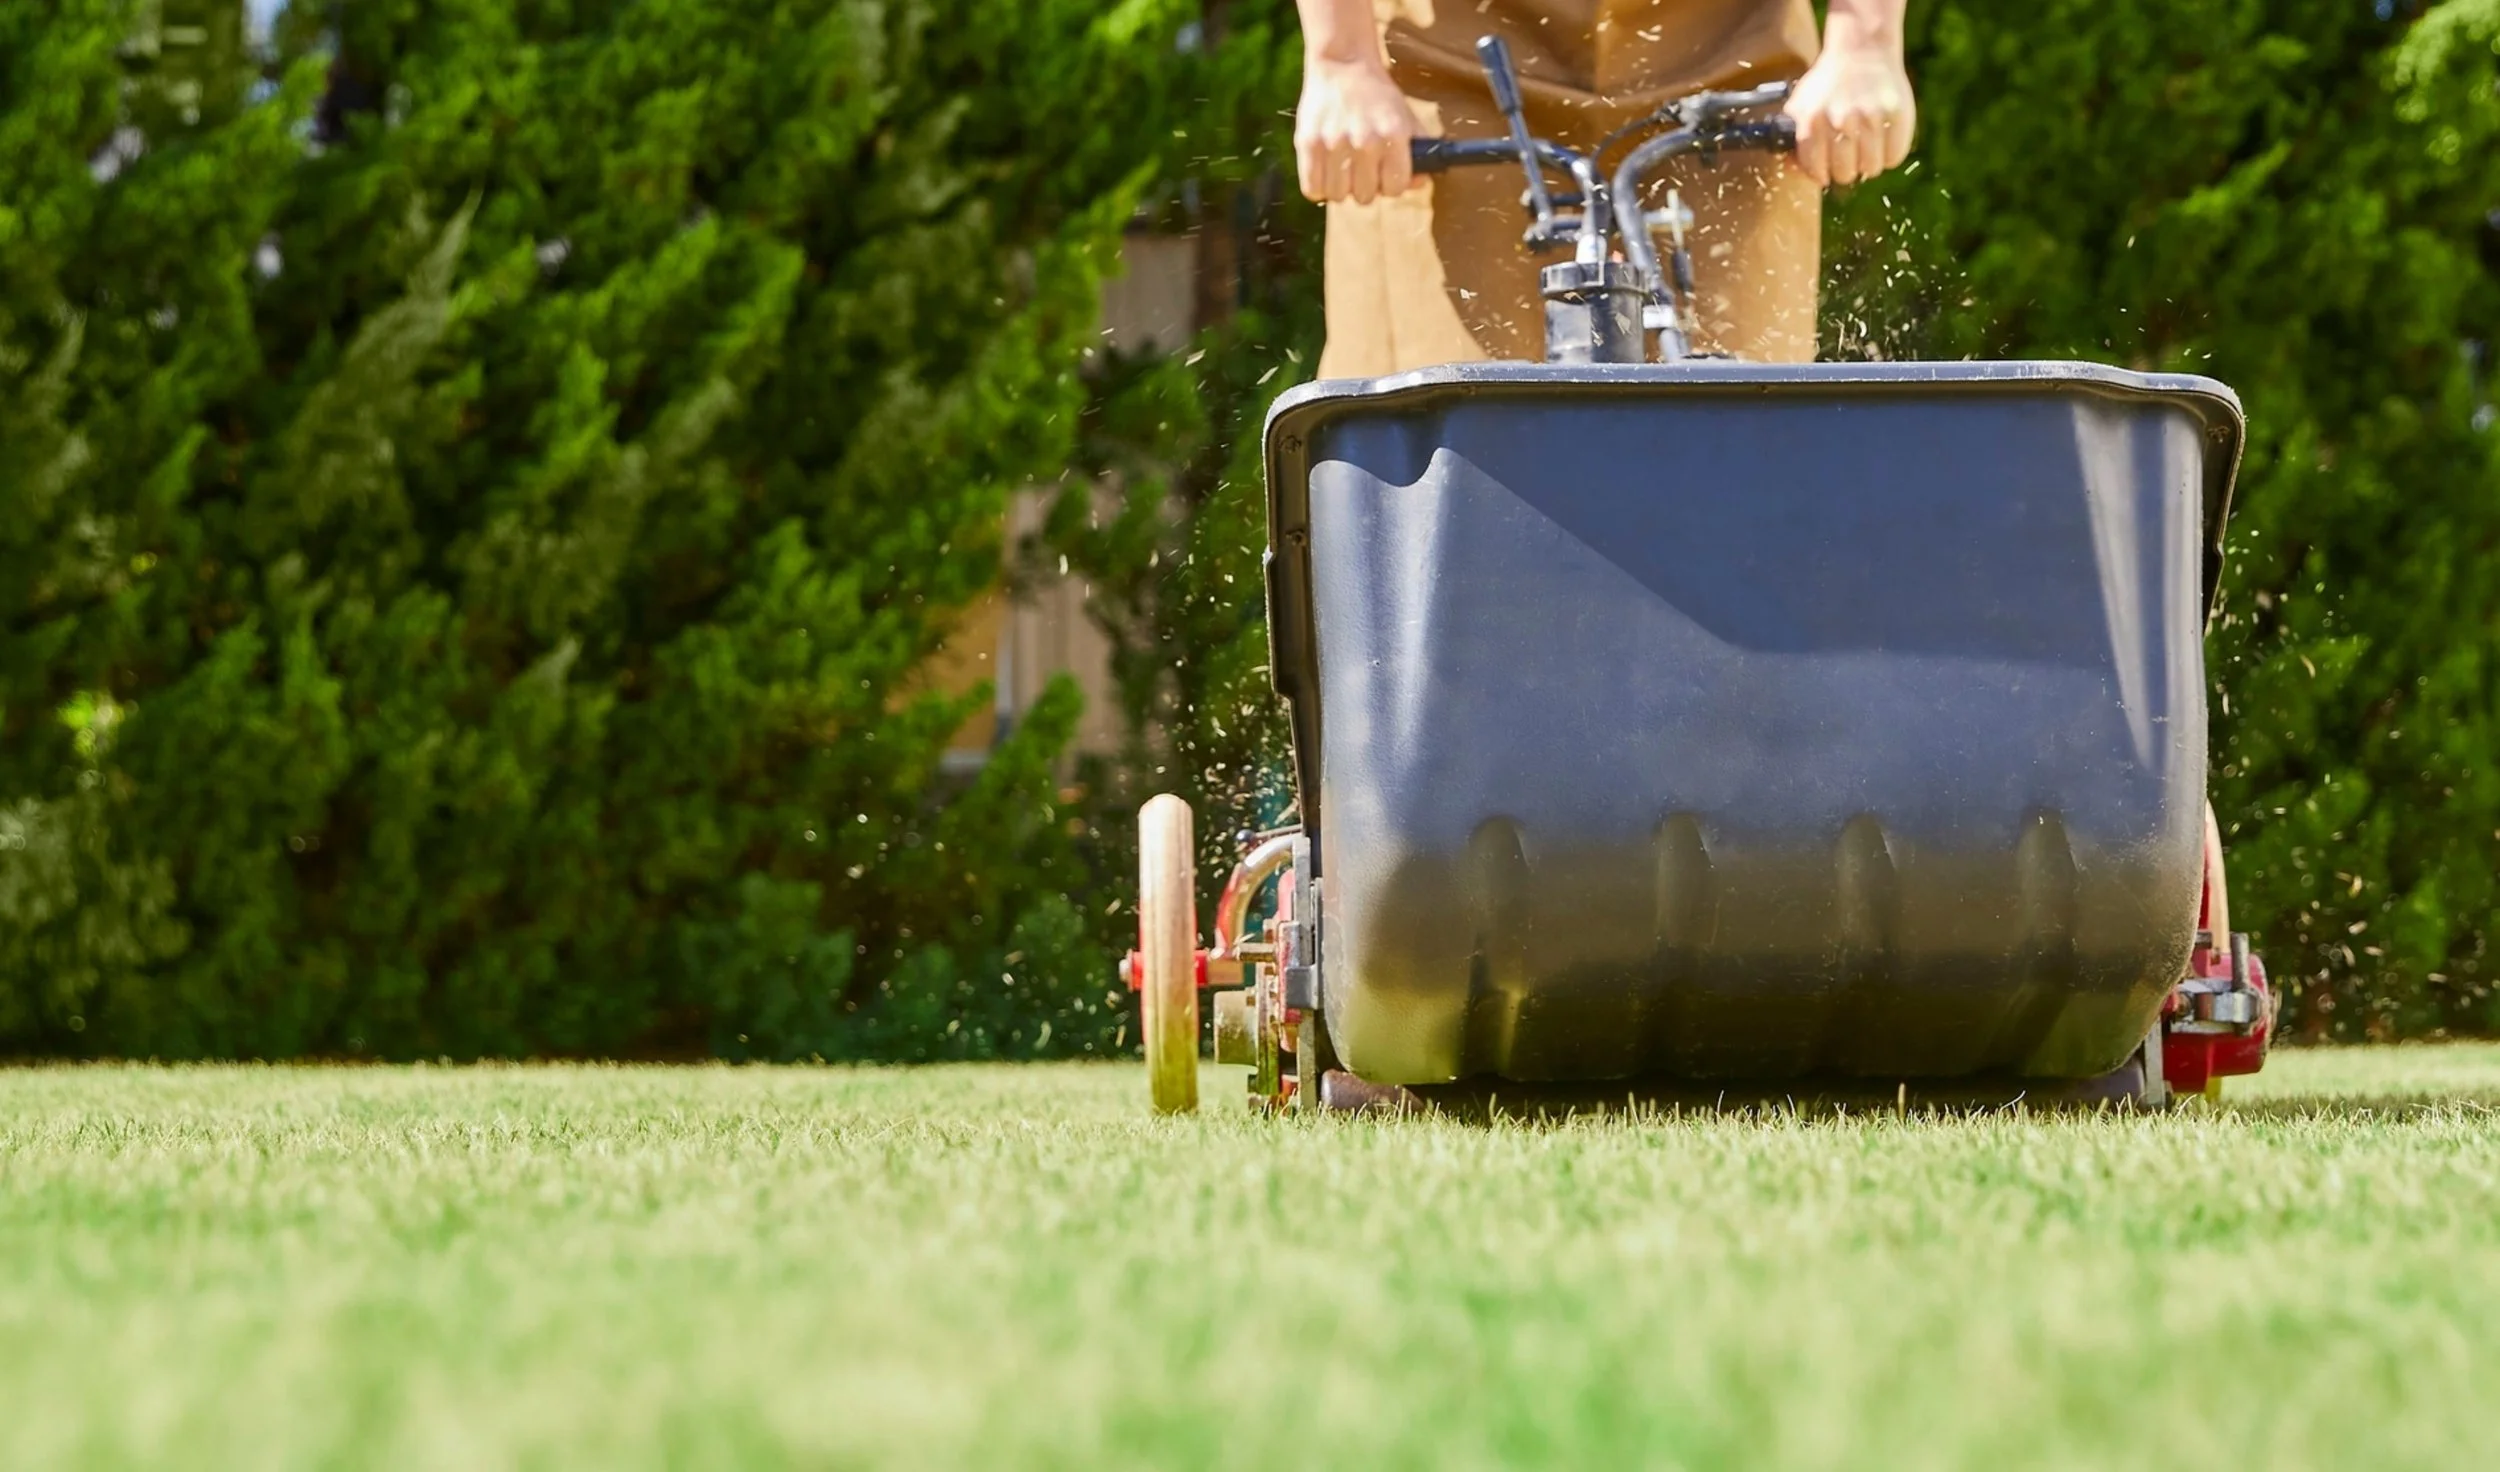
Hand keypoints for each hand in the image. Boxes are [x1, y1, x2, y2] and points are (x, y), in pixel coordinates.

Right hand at [1294, 54, 1417, 204]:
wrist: (1342, 62)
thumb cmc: (1376, 94)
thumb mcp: (1404, 115)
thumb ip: (1418, 150)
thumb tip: (1420, 183)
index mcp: (1394, 134)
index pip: (1395, 188)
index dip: (1390, 185)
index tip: (1384, 176)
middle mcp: (1366, 140)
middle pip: (1366, 196)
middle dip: (1365, 186)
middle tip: (1360, 170)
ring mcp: (1335, 142)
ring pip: (1338, 195)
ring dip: (1341, 187)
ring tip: (1341, 169)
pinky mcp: (1308, 143)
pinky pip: (1312, 189)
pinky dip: (1318, 187)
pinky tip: (1324, 173)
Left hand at [1783, 28, 1915, 187]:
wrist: (1862, 50)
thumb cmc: (1829, 83)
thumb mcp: (1800, 105)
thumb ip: (1792, 137)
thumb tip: (1791, 168)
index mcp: (1812, 122)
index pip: (1818, 171)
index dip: (1823, 174)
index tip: (1828, 170)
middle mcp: (1840, 120)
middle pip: (1846, 174)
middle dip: (1847, 170)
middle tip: (1850, 158)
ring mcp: (1871, 116)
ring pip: (1872, 168)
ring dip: (1869, 164)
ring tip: (1867, 149)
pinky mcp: (1897, 113)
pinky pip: (1895, 156)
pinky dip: (1890, 155)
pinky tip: (1883, 143)